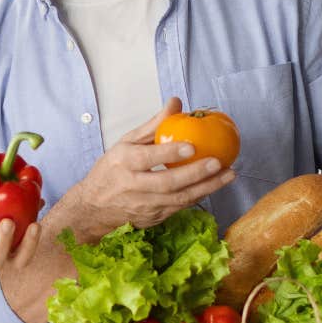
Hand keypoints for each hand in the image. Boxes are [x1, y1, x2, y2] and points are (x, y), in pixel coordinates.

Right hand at [56, 98, 237, 235]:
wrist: (93, 209)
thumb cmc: (111, 171)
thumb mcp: (125, 143)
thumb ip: (153, 125)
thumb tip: (176, 103)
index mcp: (123, 163)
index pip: (147, 158)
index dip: (169, 153)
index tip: (191, 146)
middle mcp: (132, 187)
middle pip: (167, 183)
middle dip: (195, 174)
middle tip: (218, 162)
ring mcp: (143, 206)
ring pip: (178, 199)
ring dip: (206, 188)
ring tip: (228, 175)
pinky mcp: (152, 219)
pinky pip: (179, 208)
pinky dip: (198, 197)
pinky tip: (214, 186)